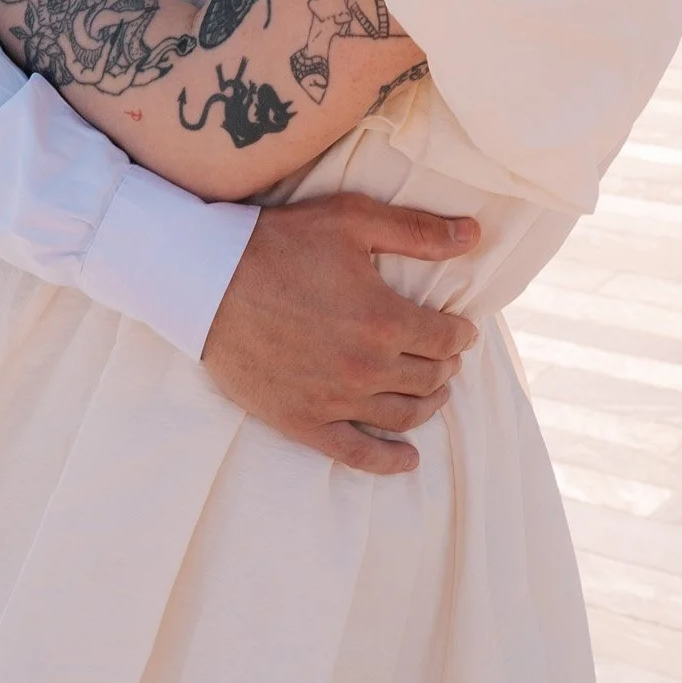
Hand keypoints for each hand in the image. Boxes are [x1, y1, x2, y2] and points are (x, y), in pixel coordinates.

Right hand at [201, 194, 479, 476]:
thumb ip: (417, 231)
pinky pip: (355, 454)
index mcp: (384, 320)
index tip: (462, 329)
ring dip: (427, 406)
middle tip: (447, 357)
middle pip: (427, 379)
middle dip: (445, 367)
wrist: (208, 282)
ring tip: (434, 394)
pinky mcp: (302, 422)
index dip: (460, 334)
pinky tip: (407, 460)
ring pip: (401, 417)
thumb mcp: (352, 220)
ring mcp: (333, 401)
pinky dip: (388, 462)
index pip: (445, 339)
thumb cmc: (280, 243)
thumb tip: (473, 234)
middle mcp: (365, 368)